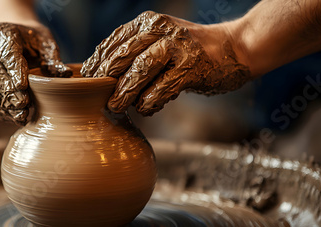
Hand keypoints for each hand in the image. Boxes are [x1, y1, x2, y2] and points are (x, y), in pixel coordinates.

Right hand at [0, 22, 71, 124]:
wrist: (13, 39)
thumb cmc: (33, 42)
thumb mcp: (46, 45)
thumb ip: (53, 60)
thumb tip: (64, 74)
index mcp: (3, 32)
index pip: (7, 53)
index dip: (14, 71)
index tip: (23, 87)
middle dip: (8, 91)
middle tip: (24, 106)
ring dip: (2, 103)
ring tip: (20, 115)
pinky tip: (12, 117)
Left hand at [81, 11, 250, 115]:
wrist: (234, 49)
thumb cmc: (189, 52)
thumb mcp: (159, 42)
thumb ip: (135, 53)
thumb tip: (100, 77)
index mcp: (148, 23)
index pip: (113, 43)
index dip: (97, 64)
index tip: (86, 82)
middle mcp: (161, 29)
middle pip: (123, 56)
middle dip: (107, 80)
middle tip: (98, 98)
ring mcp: (177, 46)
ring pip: (140, 71)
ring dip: (125, 93)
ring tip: (116, 106)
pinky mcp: (191, 66)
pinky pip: (162, 89)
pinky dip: (150, 102)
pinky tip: (146, 108)